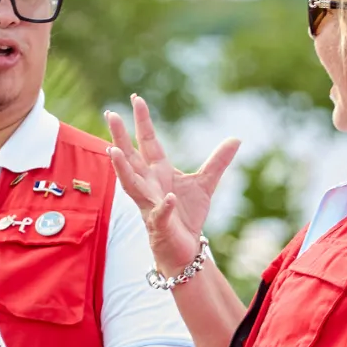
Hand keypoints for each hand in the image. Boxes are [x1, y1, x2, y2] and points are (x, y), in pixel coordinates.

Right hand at [105, 95, 239, 273]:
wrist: (185, 247)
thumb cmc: (187, 215)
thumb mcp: (205, 184)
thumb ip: (218, 161)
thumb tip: (236, 138)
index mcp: (158, 171)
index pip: (148, 142)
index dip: (143, 121)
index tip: (136, 99)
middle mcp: (148, 184)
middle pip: (131, 157)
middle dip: (120, 136)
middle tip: (110, 115)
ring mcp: (150, 204)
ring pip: (131, 184)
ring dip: (122, 168)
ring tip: (114, 151)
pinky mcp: (159, 225)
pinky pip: (160, 214)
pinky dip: (162, 207)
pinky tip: (166, 197)